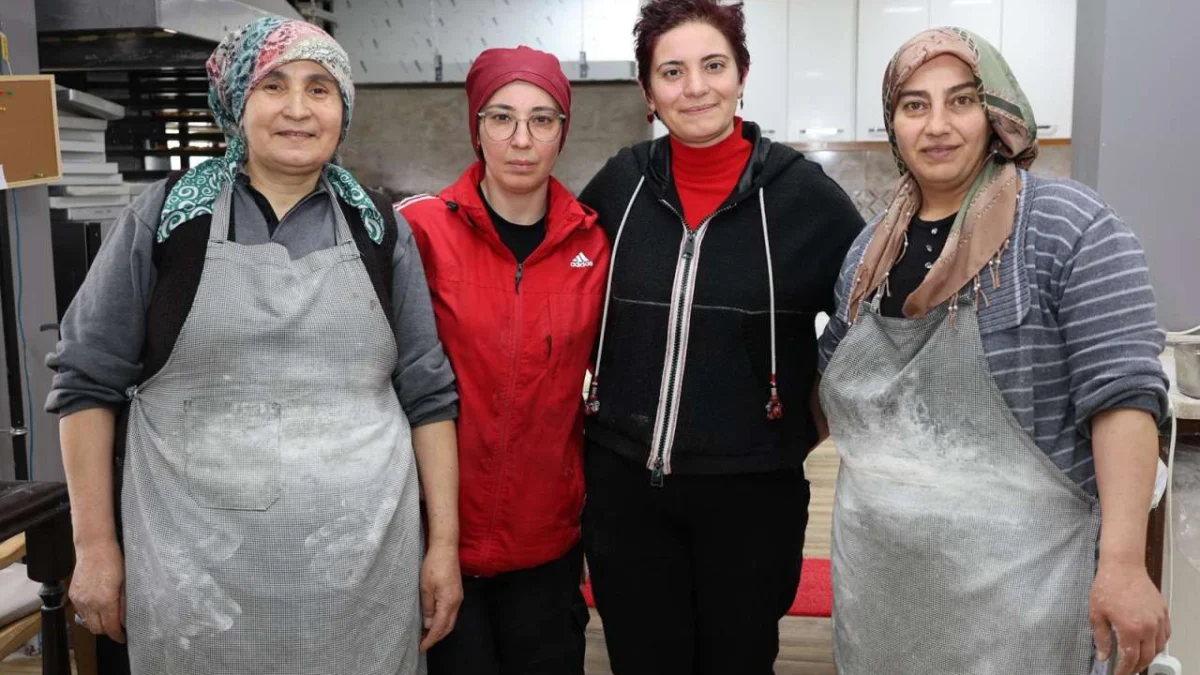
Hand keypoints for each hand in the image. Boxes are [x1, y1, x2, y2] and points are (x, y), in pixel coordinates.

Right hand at [69, 538, 125, 643]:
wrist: (94, 547)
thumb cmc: (113, 560)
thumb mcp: (125, 582)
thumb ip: (124, 603)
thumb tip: (125, 618)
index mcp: (105, 601)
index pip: (110, 627)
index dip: (118, 635)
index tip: (123, 637)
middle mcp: (89, 603)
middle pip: (97, 629)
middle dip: (108, 631)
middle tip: (117, 627)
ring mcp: (79, 600)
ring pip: (87, 622)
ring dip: (97, 623)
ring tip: (108, 616)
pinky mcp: (73, 595)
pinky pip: (80, 612)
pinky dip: (88, 614)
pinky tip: (97, 607)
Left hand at [418, 543, 461, 651]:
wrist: (445, 548)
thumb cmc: (433, 566)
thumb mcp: (425, 587)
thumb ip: (427, 607)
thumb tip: (427, 623)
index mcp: (448, 602)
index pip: (439, 627)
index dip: (430, 639)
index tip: (421, 648)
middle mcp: (456, 602)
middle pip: (448, 627)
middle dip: (436, 637)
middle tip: (422, 644)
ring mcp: (458, 598)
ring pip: (450, 621)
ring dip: (439, 630)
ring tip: (426, 634)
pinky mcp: (456, 593)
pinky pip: (451, 613)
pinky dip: (442, 621)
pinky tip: (433, 620)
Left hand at [1089, 559, 1169, 674]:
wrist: (1123, 567)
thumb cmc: (1107, 587)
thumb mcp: (1097, 614)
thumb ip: (1102, 638)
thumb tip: (1103, 656)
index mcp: (1131, 629)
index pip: (1130, 658)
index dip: (1124, 670)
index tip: (1118, 674)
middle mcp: (1148, 627)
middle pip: (1147, 656)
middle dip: (1137, 667)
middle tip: (1127, 670)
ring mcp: (1158, 620)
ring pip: (1158, 647)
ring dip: (1148, 656)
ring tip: (1137, 659)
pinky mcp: (1163, 612)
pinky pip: (1165, 634)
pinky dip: (1158, 643)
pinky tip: (1148, 643)